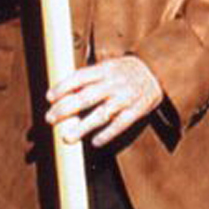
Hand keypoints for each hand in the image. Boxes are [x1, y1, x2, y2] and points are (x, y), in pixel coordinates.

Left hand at [46, 53, 165, 147]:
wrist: (159, 72)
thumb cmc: (126, 71)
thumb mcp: (109, 65)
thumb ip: (90, 77)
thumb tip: (64, 91)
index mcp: (105, 69)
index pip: (79, 77)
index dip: (63, 87)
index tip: (49, 98)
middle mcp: (114, 83)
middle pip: (85, 98)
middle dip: (65, 109)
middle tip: (50, 119)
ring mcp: (126, 98)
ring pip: (101, 114)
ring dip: (82, 127)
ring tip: (67, 138)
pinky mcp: (137, 111)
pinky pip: (120, 125)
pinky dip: (107, 134)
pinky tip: (95, 142)